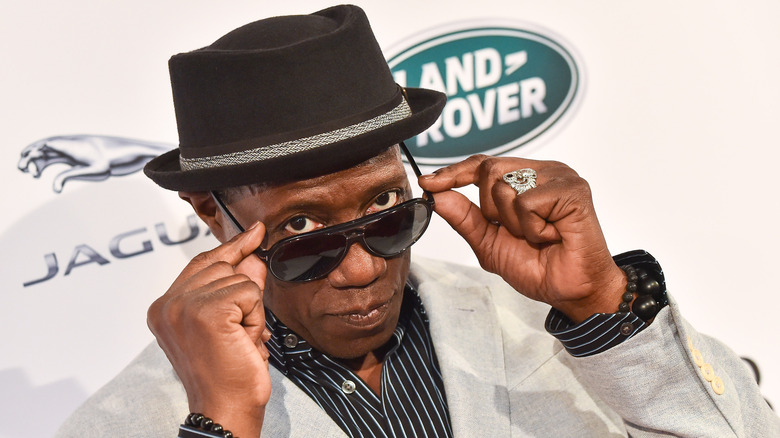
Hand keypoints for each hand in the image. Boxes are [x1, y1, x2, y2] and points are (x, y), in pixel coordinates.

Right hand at [147, 222, 269, 437]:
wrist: (225, 409)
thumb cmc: (227, 376)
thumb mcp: (231, 324)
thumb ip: (237, 287)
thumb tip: (254, 258)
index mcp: (164, 308)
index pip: (202, 263)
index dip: (231, 248)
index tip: (253, 233)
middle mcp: (168, 304)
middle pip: (222, 266)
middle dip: (243, 293)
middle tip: (238, 331)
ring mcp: (185, 305)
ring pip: (240, 279)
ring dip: (251, 310)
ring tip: (238, 340)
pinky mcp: (208, 311)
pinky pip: (250, 292)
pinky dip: (256, 316)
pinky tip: (243, 339)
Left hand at [419, 155, 625, 321]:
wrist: (569, 291)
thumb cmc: (537, 266)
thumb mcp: (488, 242)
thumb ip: (463, 217)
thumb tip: (436, 193)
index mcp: (525, 177)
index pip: (482, 163)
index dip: (454, 172)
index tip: (429, 183)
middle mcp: (543, 170)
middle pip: (489, 169)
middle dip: (491, 210)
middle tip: (517, 232)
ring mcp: (560, 176)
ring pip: (505, 186)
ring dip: (514, 223)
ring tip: (538, 236)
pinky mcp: (573, 190)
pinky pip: (528, 202)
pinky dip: (532, 228)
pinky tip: (551, 236)